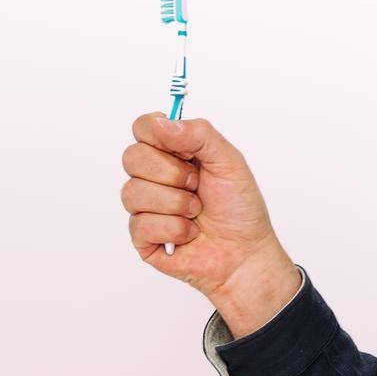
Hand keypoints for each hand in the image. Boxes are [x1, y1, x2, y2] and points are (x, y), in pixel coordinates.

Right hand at [120, 112, 299, 336]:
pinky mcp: (141, 236)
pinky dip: (175, 229)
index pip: (143, 127)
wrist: (245, 253)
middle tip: (197, 184)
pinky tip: (189, 233)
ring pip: (132, 192)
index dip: (156, 134)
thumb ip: (200, 135)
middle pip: (131, 157)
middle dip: (171, 173)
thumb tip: (162, 122)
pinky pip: (141, 224)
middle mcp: (154, 176)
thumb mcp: (229, 161)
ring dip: (176, 203)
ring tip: (196, 211)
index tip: (183, 150)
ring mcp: (145, 206)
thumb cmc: (239, 208)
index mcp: (174, 153)